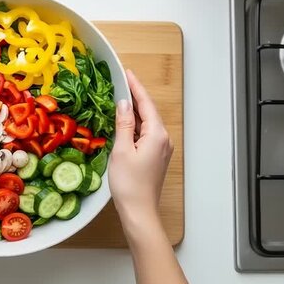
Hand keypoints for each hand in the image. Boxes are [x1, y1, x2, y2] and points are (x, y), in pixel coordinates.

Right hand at [108, 69, 173, 221]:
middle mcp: (163, 139)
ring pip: (147, 123)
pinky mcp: (155, 157)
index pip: (145, 103)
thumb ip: (123, 124)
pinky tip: (124, 123)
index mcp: (157, 134)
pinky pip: (146, 134)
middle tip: (120, 81)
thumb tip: (122, 104)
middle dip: (135, 96)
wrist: (139, 211)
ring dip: (134, 111)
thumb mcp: (122, 150)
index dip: (135, 86)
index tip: (127, 72)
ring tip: (119, 98)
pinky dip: (135, 125)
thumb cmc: (129, 183)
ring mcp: (161, 149)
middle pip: (148, 111)